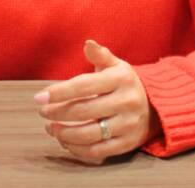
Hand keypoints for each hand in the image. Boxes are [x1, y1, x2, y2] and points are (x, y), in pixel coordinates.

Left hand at [36, 39, 160, 163]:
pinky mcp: (128, 144)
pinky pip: (98, 152)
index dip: (58, 92)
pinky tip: (65, 142)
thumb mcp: (116, 65)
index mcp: (121, 78)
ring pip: (88, 134)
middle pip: (83, 111)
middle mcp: (126, 102)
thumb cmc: (124, 83)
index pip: (83, 86)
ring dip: (63, 134)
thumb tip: (87, 43)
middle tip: (43, 112)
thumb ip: (100, 55)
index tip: (39, 97)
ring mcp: (128, 124)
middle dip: (57, 113)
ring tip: (50, 128)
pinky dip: (77, 149)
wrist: (155, 106)